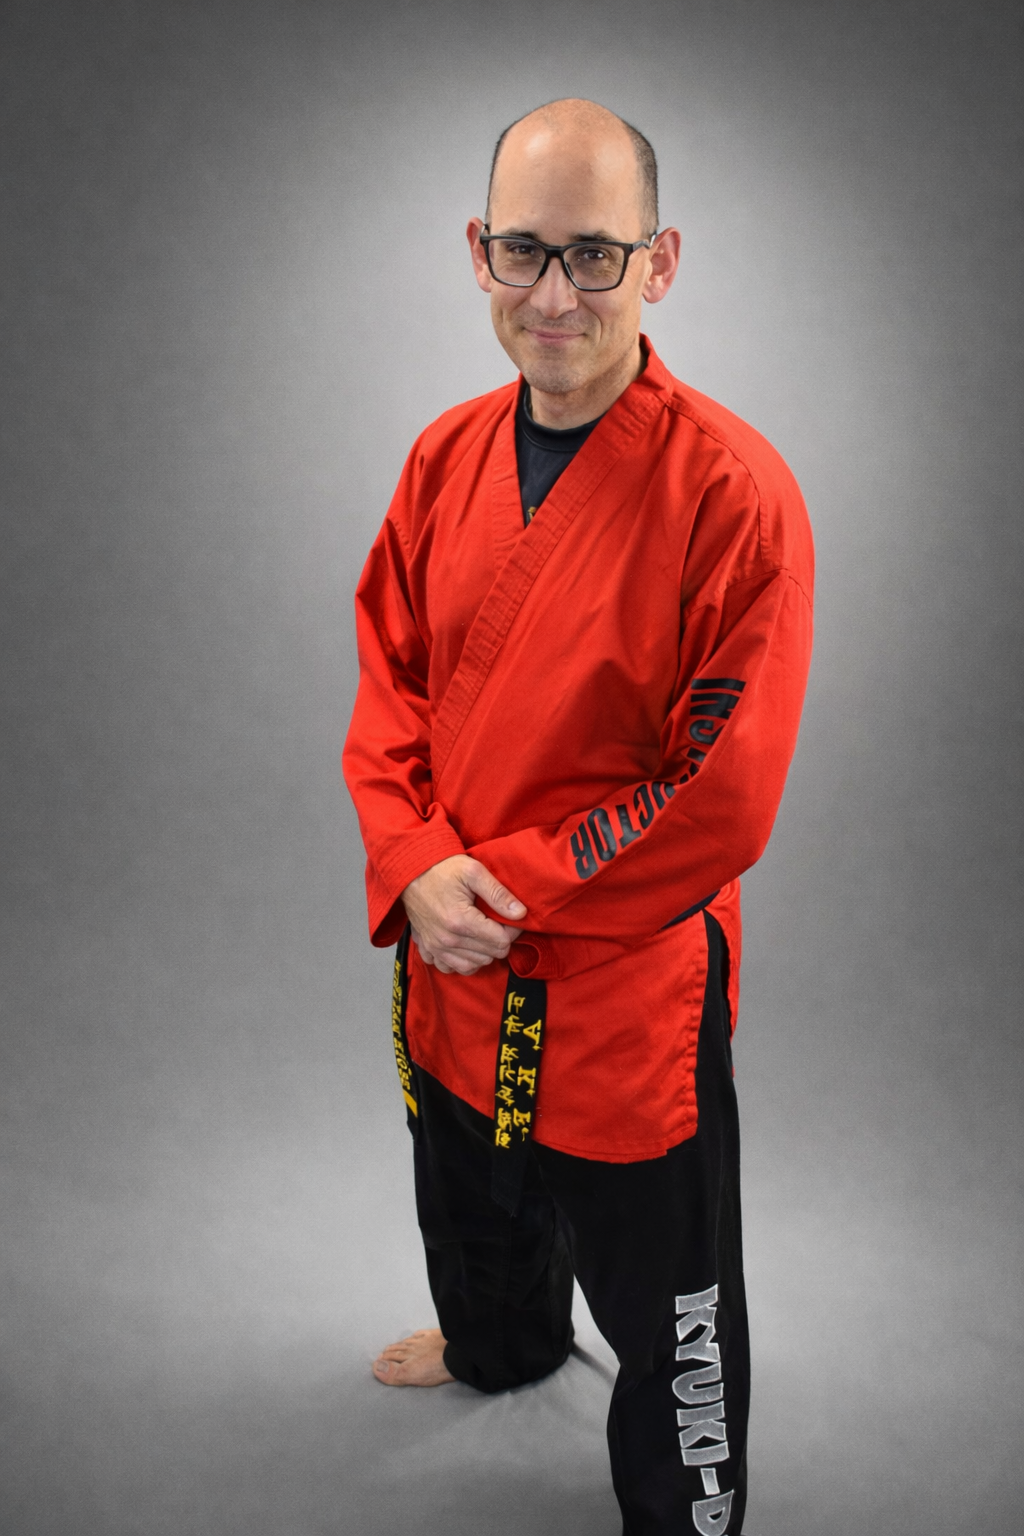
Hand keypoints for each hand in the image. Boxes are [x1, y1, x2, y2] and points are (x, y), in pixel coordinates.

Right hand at [402, 855, 525, 975]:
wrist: (410, 871)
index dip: (512, 930)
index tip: (511, 917)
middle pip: (490, 955)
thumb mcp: (473, 872)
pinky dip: (462, 961)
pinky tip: (466, 945)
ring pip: (474, 965)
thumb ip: (498, 893)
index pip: (501, 942)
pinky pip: (450, 968)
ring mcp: (436, 947)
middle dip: (499, 939)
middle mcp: (448, 940)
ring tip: (484, 932)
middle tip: (497, 921)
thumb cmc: (442, 868)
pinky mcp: (427, 949)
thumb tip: (521, 913)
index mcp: (461, 921)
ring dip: (484, 952)